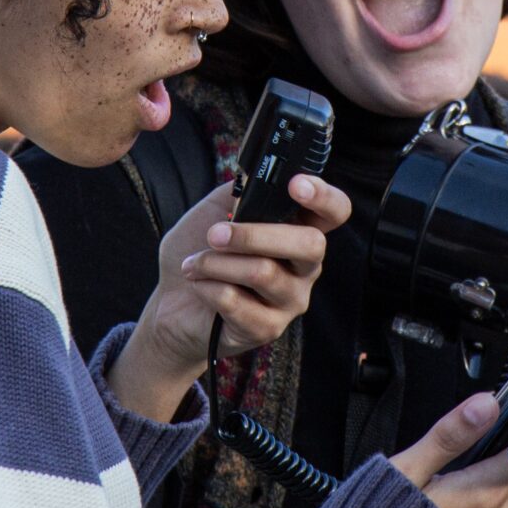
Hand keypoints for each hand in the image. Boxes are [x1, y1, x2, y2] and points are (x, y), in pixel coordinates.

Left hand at [113, 176, 349, 419]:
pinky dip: (207, 287)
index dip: (324, 196)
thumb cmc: (200, 250)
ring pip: (263, 272)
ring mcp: (290, 300)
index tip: (296, 185)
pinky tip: (198, 285)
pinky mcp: (267, 328)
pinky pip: (236, 301)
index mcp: (299, 230)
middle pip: (310, 244)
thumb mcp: (216, 209)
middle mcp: (305, 267)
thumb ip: (239, 192)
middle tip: (214, 234)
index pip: (335, 211)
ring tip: (193, 263)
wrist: (172, 301)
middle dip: (255, 235)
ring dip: (216, 262)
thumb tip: (254, 178)